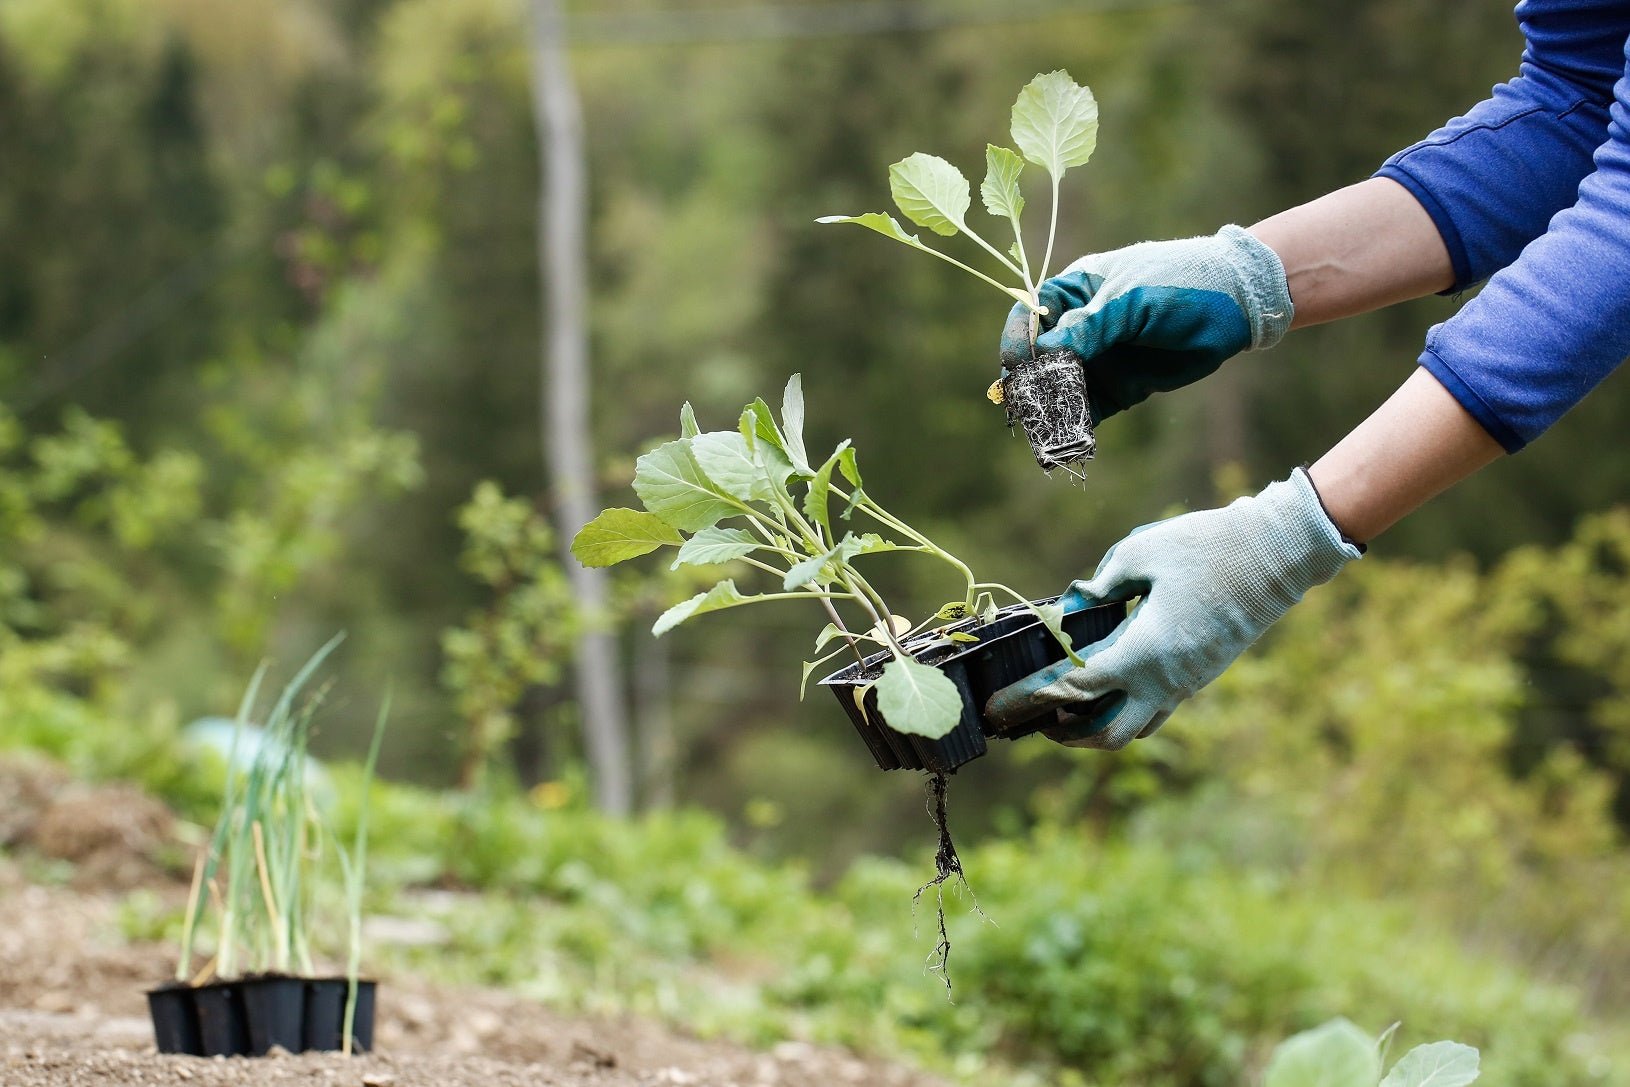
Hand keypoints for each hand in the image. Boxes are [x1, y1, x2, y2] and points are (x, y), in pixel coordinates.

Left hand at [985, 469, 1359, 748]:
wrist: (1279, 552)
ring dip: (1096, 728)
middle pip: (1106, 734)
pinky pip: (1156, 710)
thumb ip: (1099, 584)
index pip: (1074, 689)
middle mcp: (1166, 680)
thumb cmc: (1208, 546)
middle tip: (1032, 719)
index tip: (1000, 705)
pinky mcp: (1201, 675)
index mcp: (1145, 652)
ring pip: (1135, 729)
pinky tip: (1107, 688)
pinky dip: (1125, 710)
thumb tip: (1072, 605)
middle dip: (1064, 733)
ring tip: (1064, 711)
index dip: (1031, 699)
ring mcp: (1188, 682)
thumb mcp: (1140, 552)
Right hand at [999, 226, 1292, 421]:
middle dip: (1031, 383)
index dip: (1019, 340)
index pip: (1030, 316)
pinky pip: (1088, 411)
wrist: (1236, 305)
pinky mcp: (1120, 389)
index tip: (1018, 364)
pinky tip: (1069, 442)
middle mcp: (1079, 328)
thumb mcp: (1130, 300)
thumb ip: (1088, 327)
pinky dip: (1076, 427)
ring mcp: (1099, 360)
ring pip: (1060, 390)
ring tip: (1046, 432)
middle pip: (1038, 359)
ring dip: (1049, 411)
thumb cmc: (1179, 283)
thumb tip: (1042, 355)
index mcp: (1075, 292)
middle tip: (1030, 406)